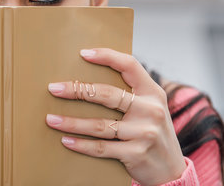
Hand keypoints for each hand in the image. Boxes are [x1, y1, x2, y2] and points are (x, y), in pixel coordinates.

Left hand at [45, 48, 185, 185]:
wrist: (172, 170)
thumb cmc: (151, 131)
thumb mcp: (149, 107)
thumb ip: (130, 93)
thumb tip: (88, 79)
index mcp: (152, 92)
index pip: (130, 65)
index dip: (107, 56)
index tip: (83, 54)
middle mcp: (151, 110)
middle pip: (107, 94)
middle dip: (76, 90)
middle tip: (53, 89)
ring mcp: (144, 132)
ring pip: (99, 124)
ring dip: (71, 122)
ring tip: (51, 119)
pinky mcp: (136, 153)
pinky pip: (102, 147)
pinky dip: (81, 144)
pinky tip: (66, 140)